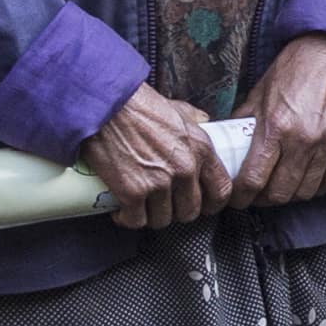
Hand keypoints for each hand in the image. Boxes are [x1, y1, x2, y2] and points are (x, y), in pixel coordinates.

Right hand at [83, 83, 231, 228]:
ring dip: (150, 216)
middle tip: (162, 204)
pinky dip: (126, 218)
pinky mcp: (133, 192)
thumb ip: (194, 118)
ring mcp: (159, 183)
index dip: (211, 205)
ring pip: (162, 219)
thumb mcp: (177, 108)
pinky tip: (121, 209)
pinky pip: (136, 220)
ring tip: (140, 205)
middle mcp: (184, 169)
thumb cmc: (137, 104)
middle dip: (175, 211)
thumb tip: (203, 121)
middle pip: (189, 211)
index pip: (221, 191)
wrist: (105, 105)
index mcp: (200, 149)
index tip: (202, 206)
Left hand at [233, 34, 325, 207]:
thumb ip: (245, 123)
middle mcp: (303, 139)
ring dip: (290, 195)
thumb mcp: (259, 94)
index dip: (241, 196)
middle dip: (263, 199)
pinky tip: (307, 181)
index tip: (237, 197)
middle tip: (257, 194)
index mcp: (276, 126)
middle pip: (280, 192)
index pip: (254, 179)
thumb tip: (230, 144)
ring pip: (306, 191)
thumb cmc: (295, 68)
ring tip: (281, 187)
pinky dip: (317, 187)